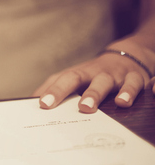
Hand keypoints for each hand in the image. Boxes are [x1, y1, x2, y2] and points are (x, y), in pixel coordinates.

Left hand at [35, 43, 154, 112]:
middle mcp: (93, 72)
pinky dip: (129, 92)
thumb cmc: (95, 75)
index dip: (49, 91)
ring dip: (94, 93)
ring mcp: (114, 75)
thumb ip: (55, 89)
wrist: (128, 57)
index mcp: (77, 74)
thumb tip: (29, 103)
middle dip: (61, 90)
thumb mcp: (76, 79)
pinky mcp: (135, 79)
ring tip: (86, 107)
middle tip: (49, 104)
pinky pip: (134, 84)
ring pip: (104, 82)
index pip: (59, 81)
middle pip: (75, 77)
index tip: (39, 104)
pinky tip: (123, 103)